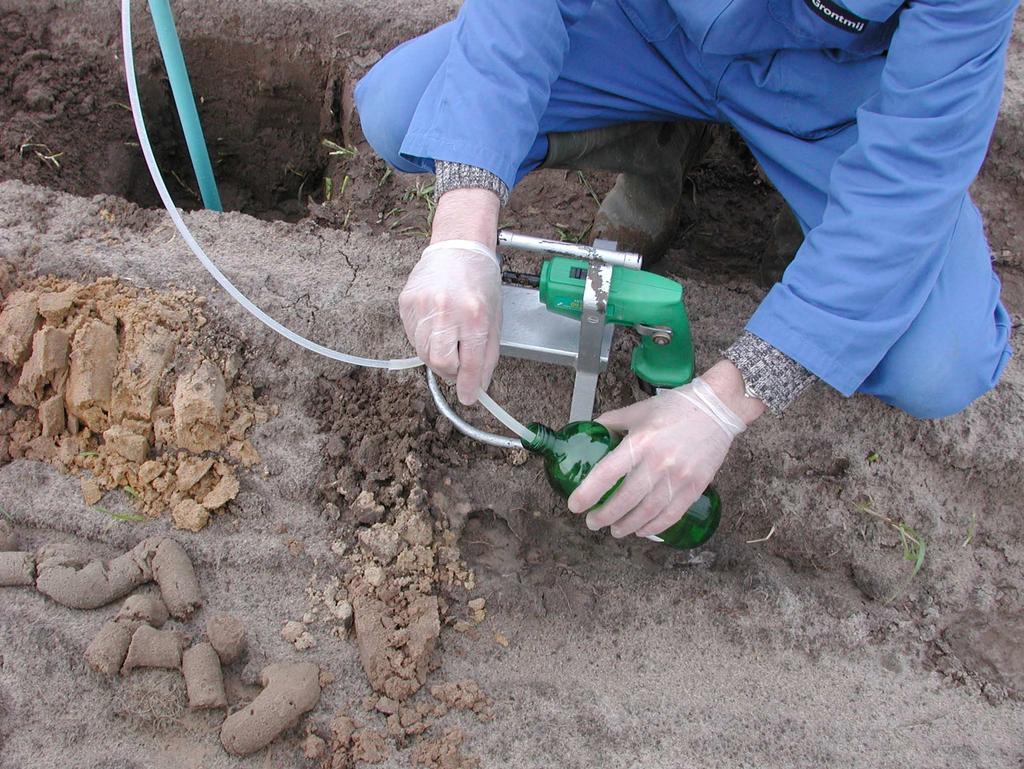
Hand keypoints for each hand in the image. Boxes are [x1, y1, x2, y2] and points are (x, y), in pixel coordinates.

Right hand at [399, 240, 501, 404]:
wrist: (458, 248)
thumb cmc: (480, 282)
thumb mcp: (493, 319)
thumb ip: (487, 356)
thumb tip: (477, 387)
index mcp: (474, 315)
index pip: (470, 363)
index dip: (469, 385)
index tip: (468, 397)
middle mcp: (446, 310)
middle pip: (441, 363)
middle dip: (451, 371)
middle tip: (458, 364)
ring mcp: (422, 306)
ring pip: (424, 353)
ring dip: (437, 355)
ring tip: (449, 337)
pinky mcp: (406, 303)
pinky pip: (413, 337)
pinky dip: (425, 339)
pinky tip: (436, 323)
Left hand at [567, 376, 747, 538]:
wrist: (718, 408)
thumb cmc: (677, 407)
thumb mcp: (638, 410)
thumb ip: (613, 423)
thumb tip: (593, 433)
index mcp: (640, 442)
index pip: (606, 473)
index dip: (587, 493)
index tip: (575, 506)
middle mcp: (658, 462)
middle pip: (625, 499)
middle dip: (605, 515)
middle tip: (593, 522)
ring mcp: (678, 477)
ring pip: (647, 511)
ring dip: (627, 525)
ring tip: (615, 530)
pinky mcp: (695, 487)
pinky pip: (671, 514)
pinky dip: (654, 527)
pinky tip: (642, 530)